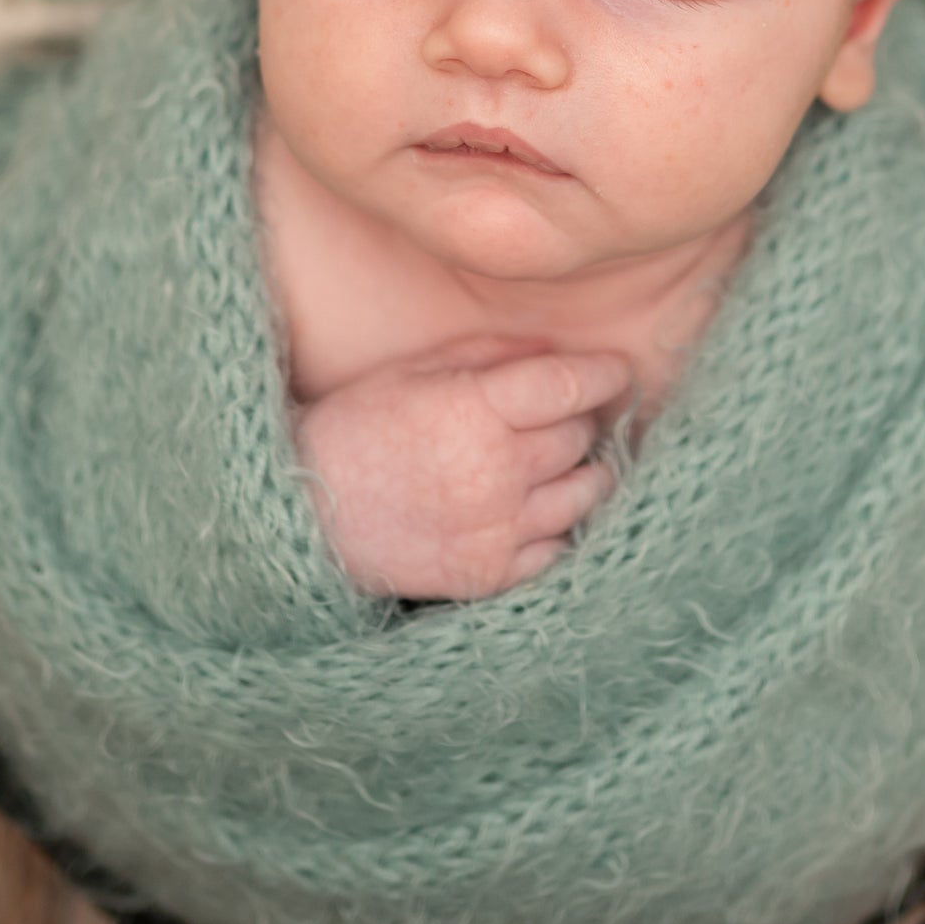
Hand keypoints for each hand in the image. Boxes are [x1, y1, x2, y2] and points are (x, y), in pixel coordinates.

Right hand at [294, 333, 631, 601]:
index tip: (618, 371)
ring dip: (581, 473)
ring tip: (562, 461)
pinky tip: (533, 508)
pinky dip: (555, 526)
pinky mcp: (488, 575)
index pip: (570, 386)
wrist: (306, 515)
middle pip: (578, 437)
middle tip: (562, 415)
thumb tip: (556, 348)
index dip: (604, 374)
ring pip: (582, 494)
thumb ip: (490, 355)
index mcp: (474, 411)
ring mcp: (495, 530)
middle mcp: (494, 473)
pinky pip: (557, 547)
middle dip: (579, 420)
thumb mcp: (416, 370)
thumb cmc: (360, 426)